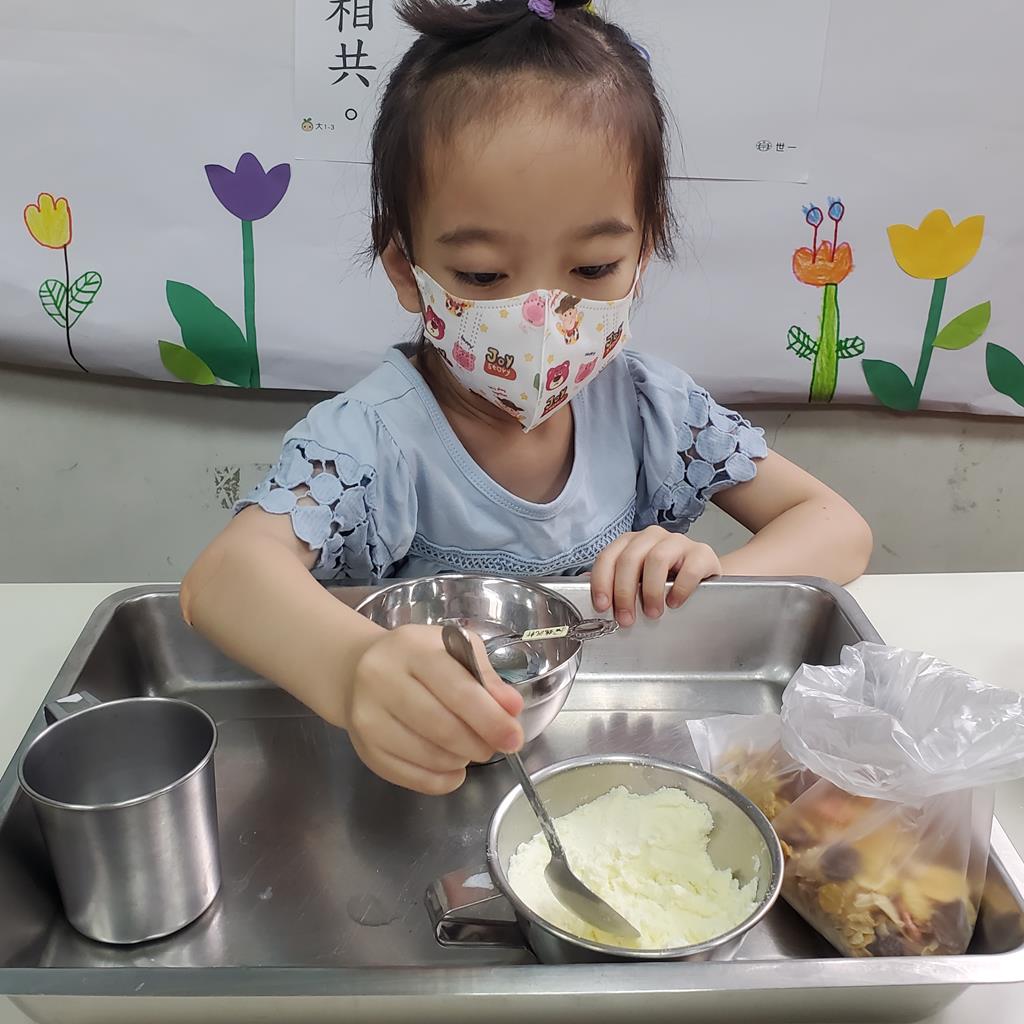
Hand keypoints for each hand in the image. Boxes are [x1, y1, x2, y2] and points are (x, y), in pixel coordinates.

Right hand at [343, 625, 523, 794]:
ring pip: (429, 756)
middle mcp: (382, 681)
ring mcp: (368, 718)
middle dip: (479, 744)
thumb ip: (486, 678)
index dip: (491, 719)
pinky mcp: (365, 749)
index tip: (514, 738)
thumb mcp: (455, 651)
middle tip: (494, 745)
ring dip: (461, 760)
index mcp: (412, 649)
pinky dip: (442, 779)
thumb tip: (511, 709)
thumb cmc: (418, 658)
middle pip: (443, 728)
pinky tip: (452, 766)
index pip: (458, 690)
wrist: (358, 671)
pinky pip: (412, 778)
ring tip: (469, 748)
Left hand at [590, 525, 721, 625]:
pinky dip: (679, 589)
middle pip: (629, 559)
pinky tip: (674, 603)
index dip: (601, 582)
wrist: (703, 577)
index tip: (602, 606)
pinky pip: (688, 569)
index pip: (608, 557)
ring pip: (656, 559)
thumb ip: (616, 583)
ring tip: (652, 612)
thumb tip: (591, 596)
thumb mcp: (638, 580)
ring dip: (650, 591)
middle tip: (626, 619)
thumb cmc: (665, 580)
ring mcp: (678, 542)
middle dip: (624, 593)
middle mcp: (652, 537)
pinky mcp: (701, 553)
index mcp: (631, 542)